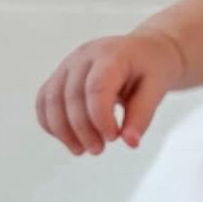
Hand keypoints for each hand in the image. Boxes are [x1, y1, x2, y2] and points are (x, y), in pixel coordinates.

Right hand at [35, 30, 185, 155]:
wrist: (144, 51)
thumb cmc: (151, 68)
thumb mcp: (158, 88)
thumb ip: (143, 114)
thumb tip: (130, 143)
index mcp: (111, 55)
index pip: (96, 88)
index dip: (100, 118)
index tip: (113, 138)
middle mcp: (84, 56)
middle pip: (71, 96)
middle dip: (82, 130)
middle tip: (98, 150)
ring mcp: (68, 65)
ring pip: (51, 99)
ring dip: (62, 130)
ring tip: (82, 150)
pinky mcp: (60, 75)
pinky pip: (44, 100)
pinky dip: (51, 123)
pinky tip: (68, 139)